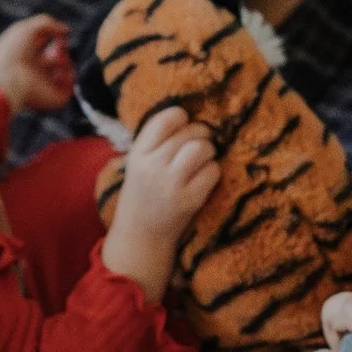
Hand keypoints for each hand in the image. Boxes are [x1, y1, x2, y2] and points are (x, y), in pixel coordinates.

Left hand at [0, 14, 77, 114]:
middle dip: (61, 51)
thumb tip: (66, 30)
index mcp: (26, 57)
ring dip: (65, 61)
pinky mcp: (52, 97)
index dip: (55, 39)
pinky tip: (59, 70)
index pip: (46, 48)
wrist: (6, 77)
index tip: (57, 34)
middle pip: (58, 60)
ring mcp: (44, 86)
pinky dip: (68, 76)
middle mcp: (35, 72)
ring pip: (66, 72)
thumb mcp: (26, 28)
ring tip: (57, 58)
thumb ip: (48, 23)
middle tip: (57, 48)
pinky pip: (69, 88)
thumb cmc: (11, 52)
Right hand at [99, 106, 218, 302]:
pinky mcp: (190, 200)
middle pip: (189, 132)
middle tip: (198, 146)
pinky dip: (213, 173)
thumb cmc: (143, 195)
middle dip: (200, 135)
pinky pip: (213, 171)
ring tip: (203, 161)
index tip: (184, 125)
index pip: (164, 120)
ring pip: (202, 148)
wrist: (141, 236)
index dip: (181, 117)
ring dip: (208, 151)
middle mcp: (153, 166)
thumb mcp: (138, 164)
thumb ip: (156, 142)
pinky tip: (204, 180)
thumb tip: (190, 115)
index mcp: (138, 154)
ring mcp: (171, 184)